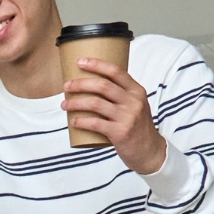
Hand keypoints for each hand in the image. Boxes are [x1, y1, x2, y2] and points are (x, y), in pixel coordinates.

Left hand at [63, 57, 166, 174]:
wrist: (149, 151)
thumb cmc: (137, 126)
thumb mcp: (135, 105)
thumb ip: (121, 94)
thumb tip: (92, 83)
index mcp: (136, 91)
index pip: (116, 71)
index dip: (97, 64)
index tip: (80, 62)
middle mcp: (133, 101)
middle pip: (102, 86)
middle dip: (80, 84)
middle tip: (66, 86)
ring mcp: (127, 117)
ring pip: (95, 103)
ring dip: (75, 102)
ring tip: (64, 104)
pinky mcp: (120, 133)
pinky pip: (95, 123)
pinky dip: (81, 121)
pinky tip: (73, 121)